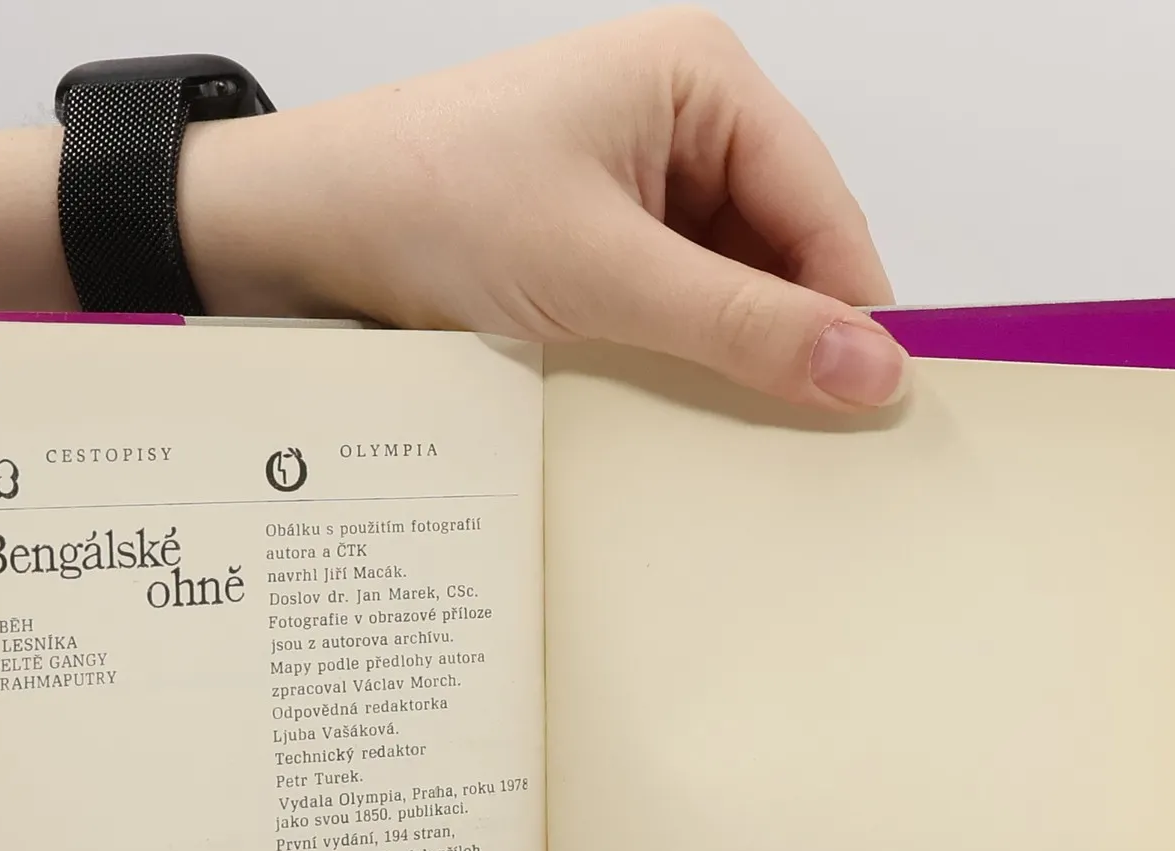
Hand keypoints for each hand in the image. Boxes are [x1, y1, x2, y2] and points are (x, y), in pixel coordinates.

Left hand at [188, 7, 905, 410]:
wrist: (297, 230)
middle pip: (785, 254)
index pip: (825, 209)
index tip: (877, 412)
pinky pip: (676, 310)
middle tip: (803, 447)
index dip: (855, 311)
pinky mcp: (601, 240)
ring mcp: (641, 183)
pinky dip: (678, 362)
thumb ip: (741, 327)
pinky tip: (668, 411)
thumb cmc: (425, 203)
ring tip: (721, 433)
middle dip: (787, 342)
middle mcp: (682, 119)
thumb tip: (870, 369)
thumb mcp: (602, 276)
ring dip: (726, 361)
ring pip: (732, 291)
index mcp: (701, 79)